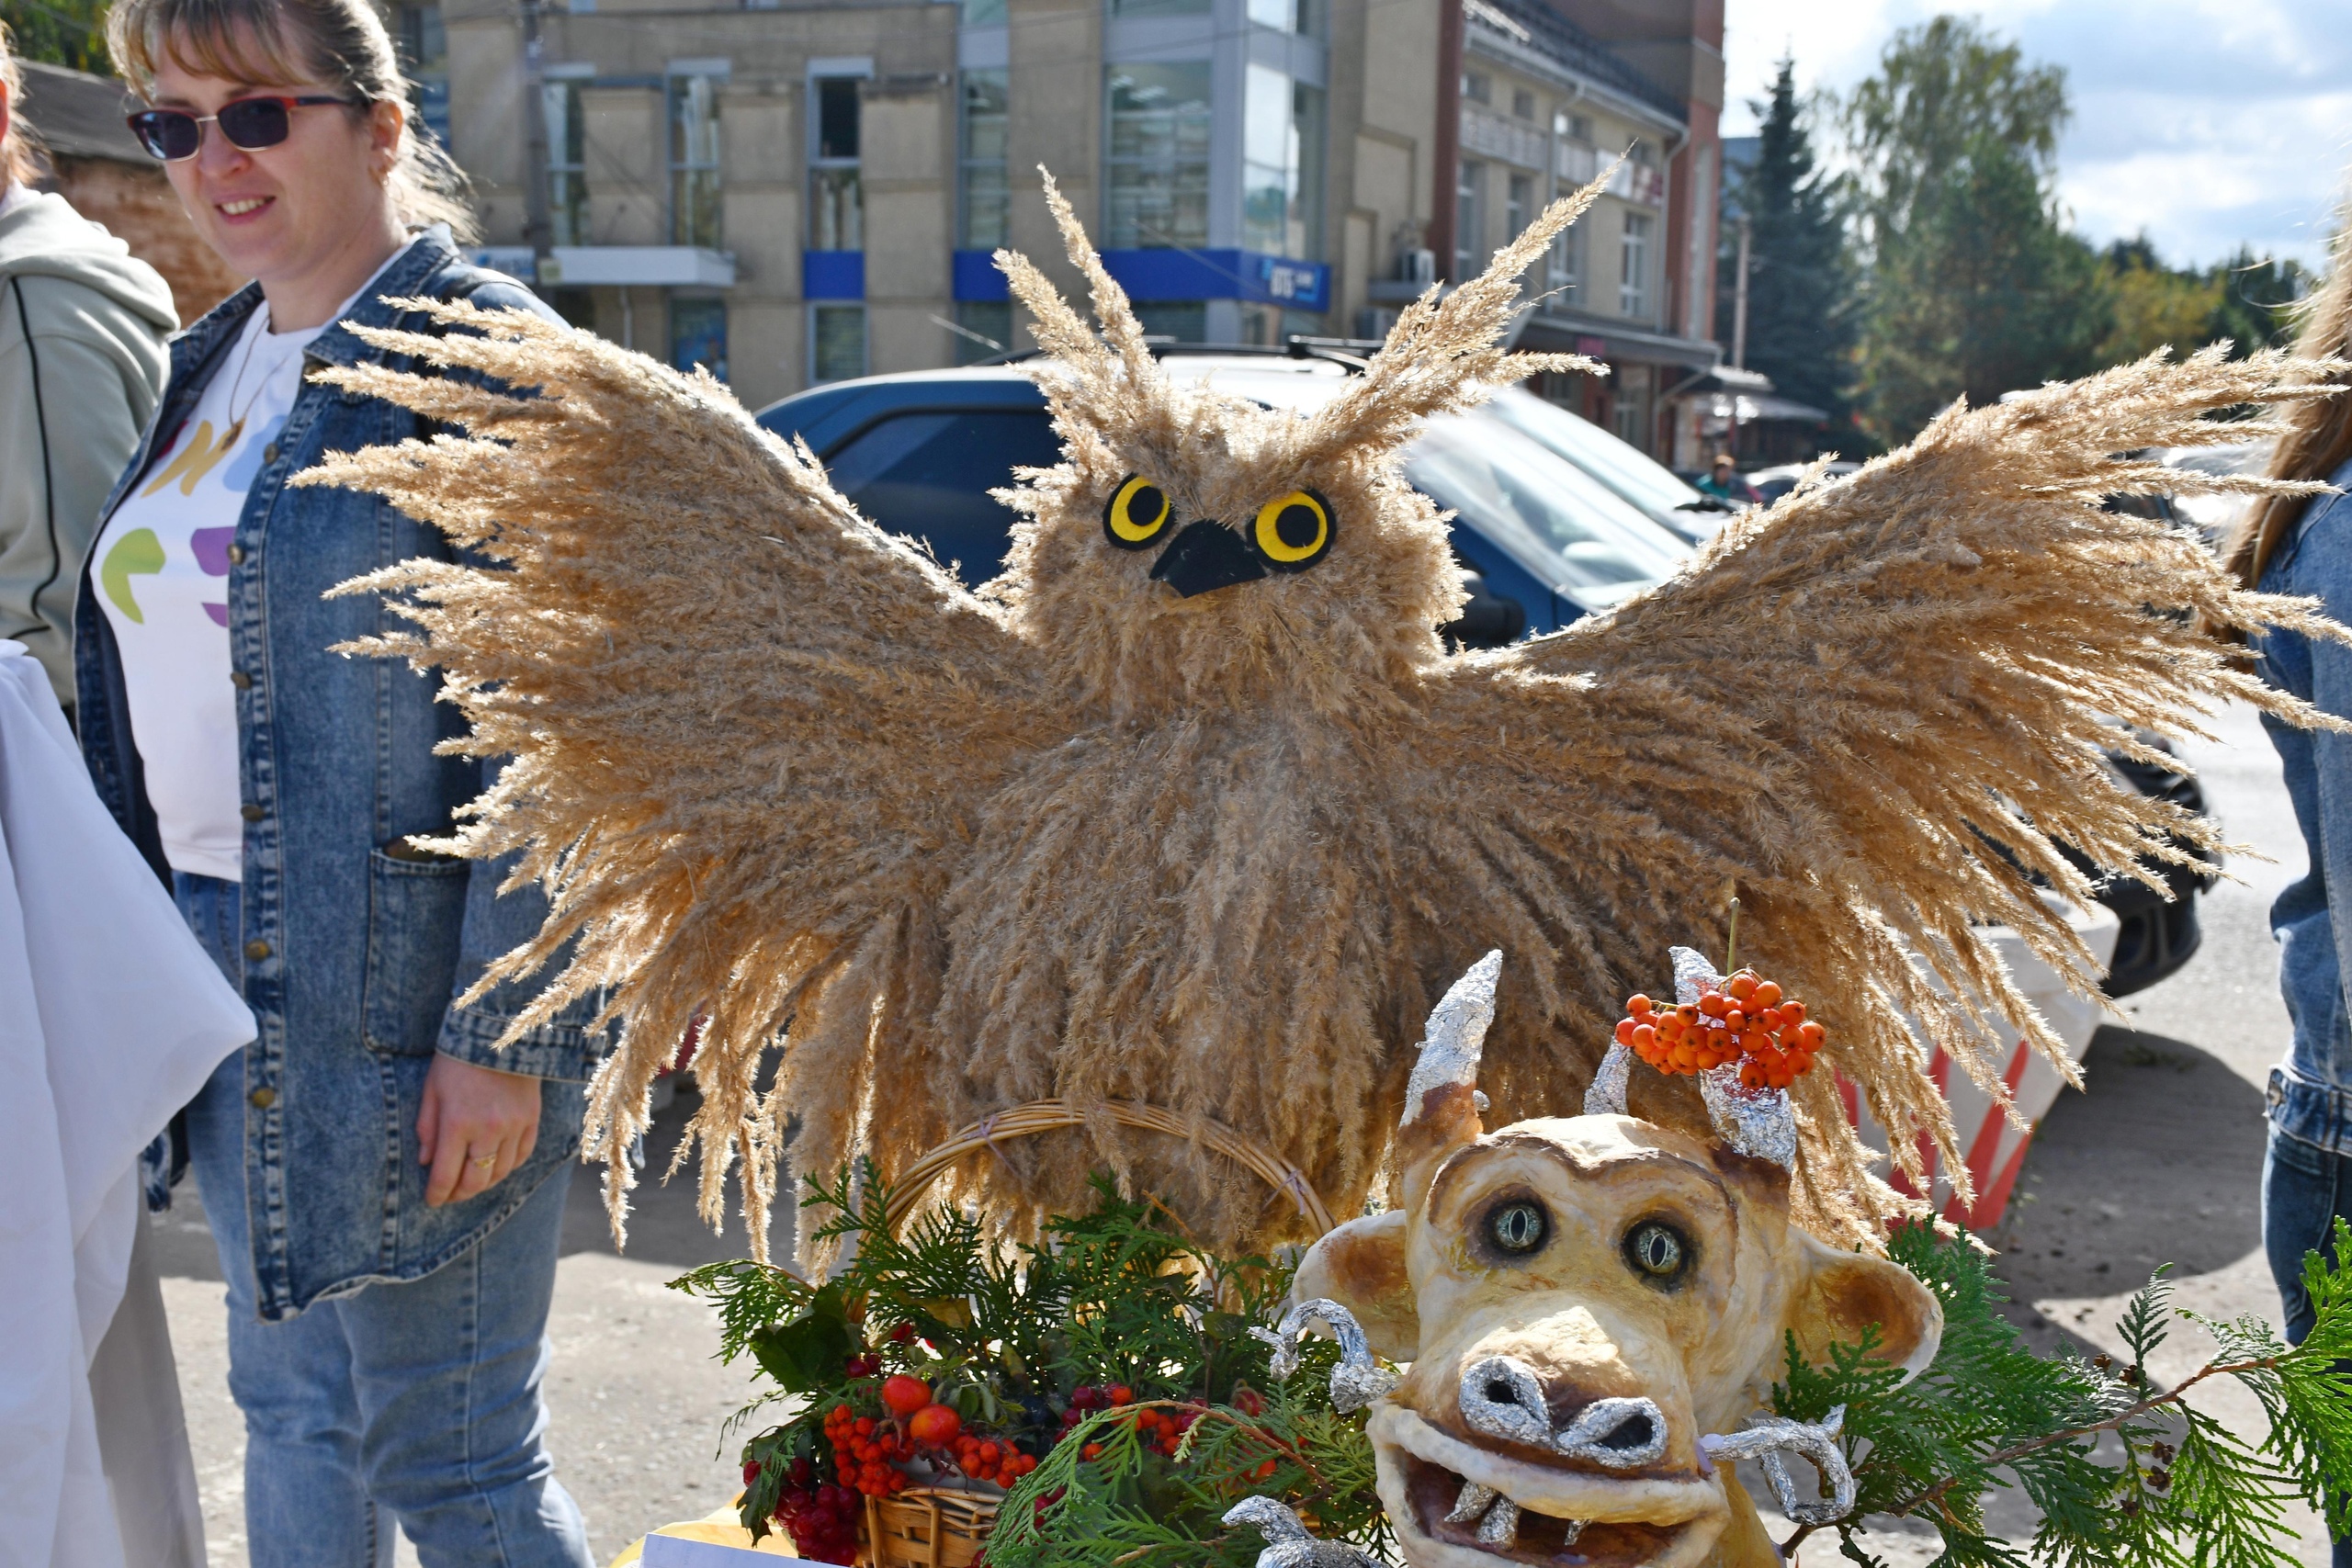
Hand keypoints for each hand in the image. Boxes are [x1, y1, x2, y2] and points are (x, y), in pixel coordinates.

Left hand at [417, 1052, 542, 1206]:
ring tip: (472, 1182)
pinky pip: (522, 1154)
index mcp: (457, 1123)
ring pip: (500, 1172)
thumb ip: (427, 1129)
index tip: (431, 1201)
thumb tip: (426, 1162)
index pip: (446, 1175)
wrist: (497, 1032)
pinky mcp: (532, 1118)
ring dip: (485, 1183)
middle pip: (476, 1180)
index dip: (437, 1194)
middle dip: (460, 1194)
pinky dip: (508, 1166)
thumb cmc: (456, 1060)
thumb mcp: (431, 1091)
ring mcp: (514, 1125)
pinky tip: (496, 1165)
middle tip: (450, 1196)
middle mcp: (488, 1129)